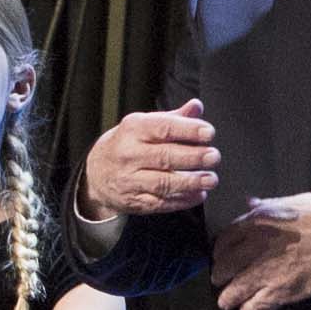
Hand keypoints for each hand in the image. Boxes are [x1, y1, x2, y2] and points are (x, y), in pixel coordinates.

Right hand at [85, 99, 222, 218]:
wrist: (96, 174)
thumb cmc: (127, 145)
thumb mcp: (144, 125)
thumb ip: (173, 118)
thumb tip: (197, 106)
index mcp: (133, 129)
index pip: (163, 128)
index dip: (188, 130)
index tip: (209, 133)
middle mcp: (129, 154)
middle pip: (164, 156)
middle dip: (193, 157)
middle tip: (214, 157)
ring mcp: (130, 180)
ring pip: (163, 183)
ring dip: (190, 182)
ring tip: (211, 179)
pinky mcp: (134, 201)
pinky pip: (161, 203)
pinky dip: (182, 201)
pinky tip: (199, 195)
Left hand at [212, 196, 310, 309]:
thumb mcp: (293, 201)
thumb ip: (266, 206)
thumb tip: (250, 204)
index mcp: (257, 222)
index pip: (223, 241)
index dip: (220, 252)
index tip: (222, 257)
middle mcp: (255, 247)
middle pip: (223, 269)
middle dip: (220, 276)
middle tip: (222, 281)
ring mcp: (267, 272)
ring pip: (233, 292)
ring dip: (229, 298)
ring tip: (228, 301)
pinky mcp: (282, 292)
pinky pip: (254, 307)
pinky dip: (249, 309)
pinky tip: (250, 309)